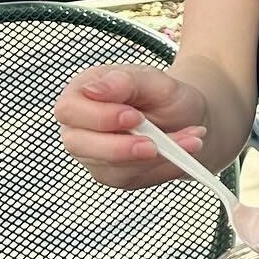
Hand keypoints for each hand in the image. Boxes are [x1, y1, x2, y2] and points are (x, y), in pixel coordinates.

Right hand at [54, 64, 207, 188]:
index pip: (70, 110)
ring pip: (110, 168)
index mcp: (81, 94)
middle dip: (119, 148)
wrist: (186, 116)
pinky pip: (134, 178)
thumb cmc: (162, 94)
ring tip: (188, 140)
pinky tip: (184, 151)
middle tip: (153, 145)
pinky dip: (164, 167)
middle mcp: (81, 127)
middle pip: (79, 145)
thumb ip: (125, 81)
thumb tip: (94, 89)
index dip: (100, 117)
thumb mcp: (152, 79)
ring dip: (154, 158)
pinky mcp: (114, 174)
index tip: (134, 117)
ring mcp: (95, 154)